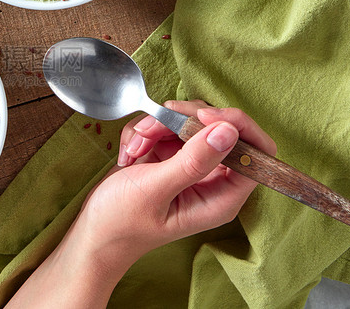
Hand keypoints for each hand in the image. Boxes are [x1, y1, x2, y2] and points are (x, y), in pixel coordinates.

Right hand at [82, 100, 276, 264]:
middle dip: (182, 121)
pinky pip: (166, 125)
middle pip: (219, 127)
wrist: (93, 233)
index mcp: (221, 197)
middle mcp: (212, 179)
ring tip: (135, 149)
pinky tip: (130, 154)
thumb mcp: (156, 190)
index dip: (236, 126)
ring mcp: (190, 165)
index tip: (202, 117)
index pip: (257, 153)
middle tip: (150, 131)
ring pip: (189, 121)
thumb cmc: (122, 223)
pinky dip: (144, 131)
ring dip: (157, 126)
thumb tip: (228, 131)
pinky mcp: (170, 155)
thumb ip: (193, 161)